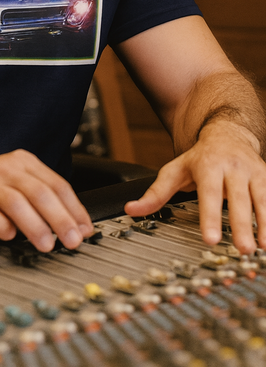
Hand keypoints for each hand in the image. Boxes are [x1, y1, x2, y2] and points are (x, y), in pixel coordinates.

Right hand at [0, 147, 92, 251]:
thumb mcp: (18, 182)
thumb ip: (44, 197)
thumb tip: (75, 225)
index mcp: (24, 163)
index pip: (57, 184)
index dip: (74, 209)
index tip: (85, 230)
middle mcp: (7, 170)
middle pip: (40, 193)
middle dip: (60, 219)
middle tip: (73, 241)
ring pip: (17, 202)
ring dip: (35, 225)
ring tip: (47, 245)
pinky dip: (1, 225)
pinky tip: (10, 236)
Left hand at [124, 121, 265, 253]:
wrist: (228, 133)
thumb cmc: (200, 157)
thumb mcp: (175, 170)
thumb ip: (156, 193)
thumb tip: (131, 209)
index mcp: (208, 165)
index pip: (208, 192)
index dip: (209, 215)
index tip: (210, 238)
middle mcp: (233, 167)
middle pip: (238, 198)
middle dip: (241, 224)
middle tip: (242, 249)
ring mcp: (253, 171)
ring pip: (261, 198)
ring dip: (264, 223)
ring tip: (262, 248)